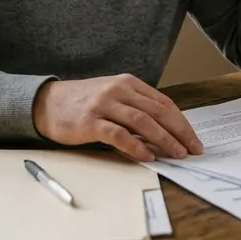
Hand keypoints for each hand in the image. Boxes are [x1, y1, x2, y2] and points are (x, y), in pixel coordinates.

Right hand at [32, 74, 203, 161]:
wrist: (47, 103)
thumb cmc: (83, 103)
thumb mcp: (113, 97)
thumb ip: (136, 109)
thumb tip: (165, 133)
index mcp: (128, 83)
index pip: (163, 102)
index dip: (182, 122)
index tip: (193, 139)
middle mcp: (118, 90)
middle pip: (157, 111)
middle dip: (179, 131)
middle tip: (192, 149)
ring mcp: (104, 105)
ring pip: (142, 121)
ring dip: (163, 139)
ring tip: (176, 153)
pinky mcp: (90, 122)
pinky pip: (118, 134)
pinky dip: (135, 146)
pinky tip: (147, 156)